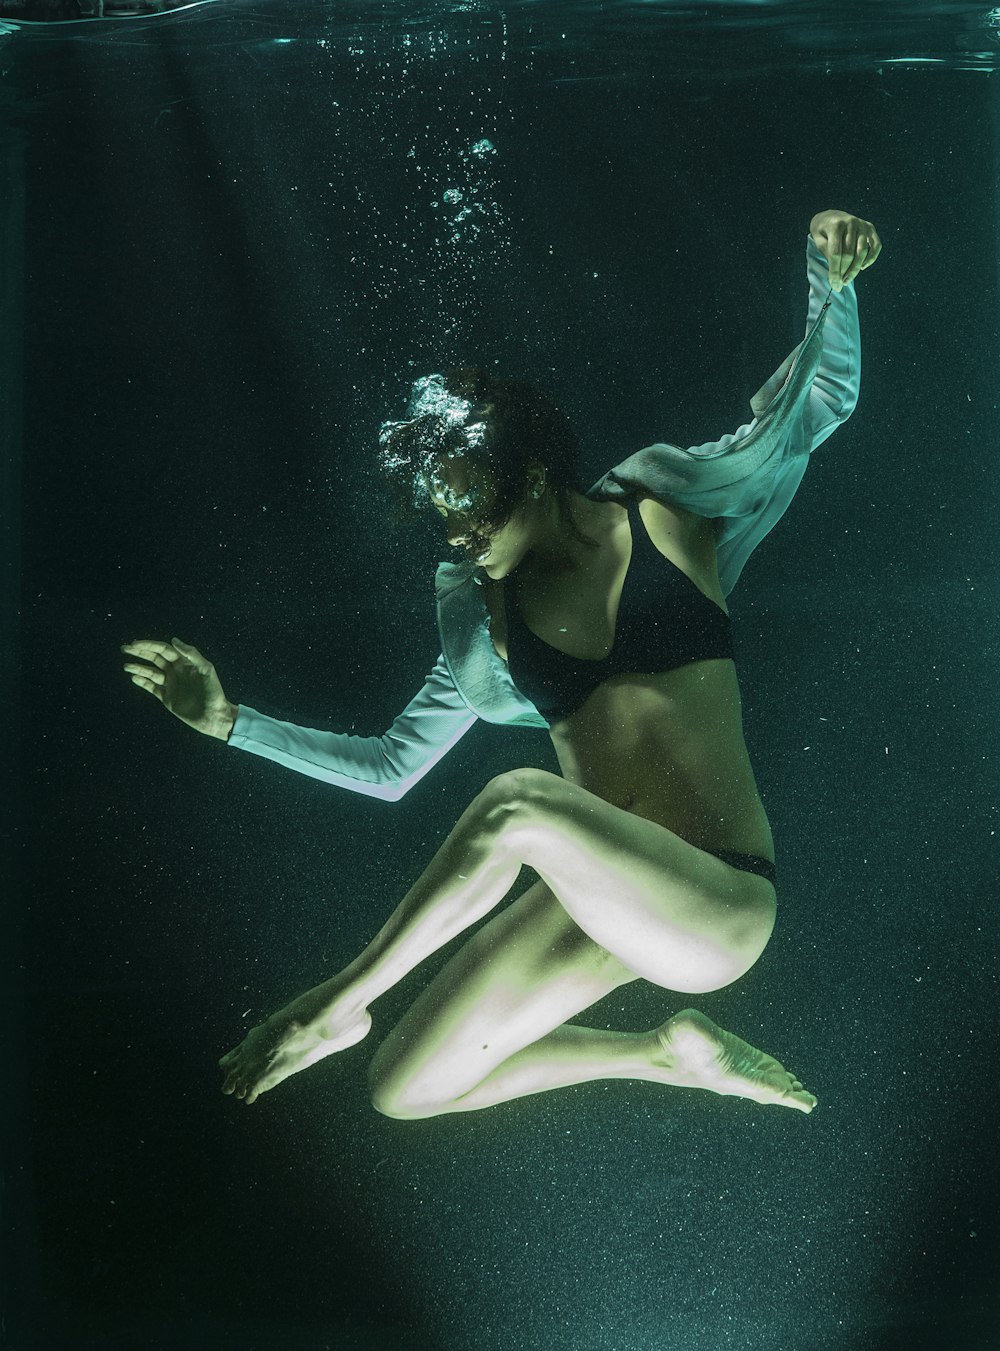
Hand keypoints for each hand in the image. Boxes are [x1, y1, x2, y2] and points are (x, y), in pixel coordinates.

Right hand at [121, 637, 236, 739]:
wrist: (214, 716)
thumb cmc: (213, 691)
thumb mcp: (205, 669)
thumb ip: (191, 654)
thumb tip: (173, 640)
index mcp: (184, 663)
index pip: (163, 650)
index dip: (149, 645)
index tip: (136, 644)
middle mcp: (175, 671)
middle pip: (154, 658)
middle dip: (139, 652)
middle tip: (124, 648)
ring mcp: (170, 684)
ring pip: (150, 672)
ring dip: (138, 668)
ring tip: (126, 666)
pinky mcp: (167, 697)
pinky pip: (151, 687)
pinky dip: (142, 682)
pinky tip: (133, 677)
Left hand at [809, 210, 881, 291]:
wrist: (831, 216)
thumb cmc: (823, 231)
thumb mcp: (818, 240)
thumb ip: (826, 253)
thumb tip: (836, 273)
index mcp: (836, 225)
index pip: (836, 253)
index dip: (834, 271)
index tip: (834, 285)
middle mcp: (851, 222)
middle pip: (849, 254)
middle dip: (844, 272)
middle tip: (840, 284)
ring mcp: (862, 224)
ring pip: (862, 251)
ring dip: (856, 269)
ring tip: (847, 280)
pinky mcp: (870, 227)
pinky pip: (876, 245)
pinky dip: (871, 258)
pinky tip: (863, 267)